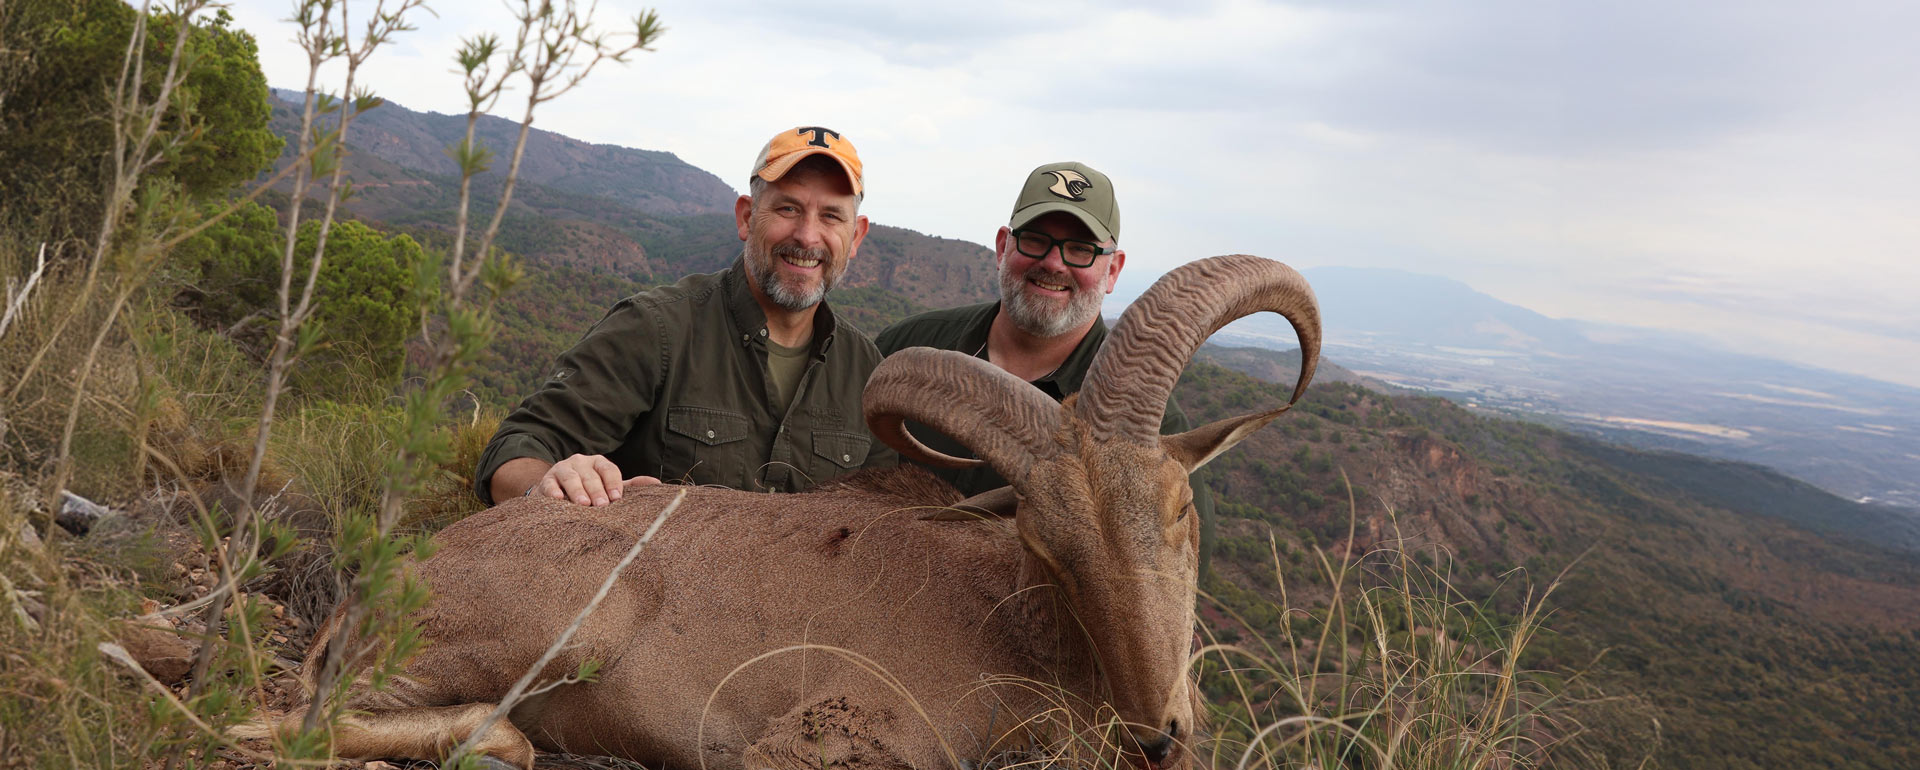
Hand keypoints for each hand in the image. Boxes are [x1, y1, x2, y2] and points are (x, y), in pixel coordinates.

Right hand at [531, 454, 659, 506]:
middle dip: (596, 490)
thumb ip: (629, 485)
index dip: (613, 483)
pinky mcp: (546, 481)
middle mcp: (580, 463)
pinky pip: (550, 485)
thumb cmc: (589, 491)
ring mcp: (562, 470)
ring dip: (577, 491)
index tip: (617, 497)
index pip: (608, 469)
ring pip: (570, 478)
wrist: (557, 493)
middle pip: (590, 475)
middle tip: (602, 505)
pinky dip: (553, 491)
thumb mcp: (609, 486)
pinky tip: (558, 499)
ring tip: (583, 504)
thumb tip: (657, 483)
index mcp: (598, 463)